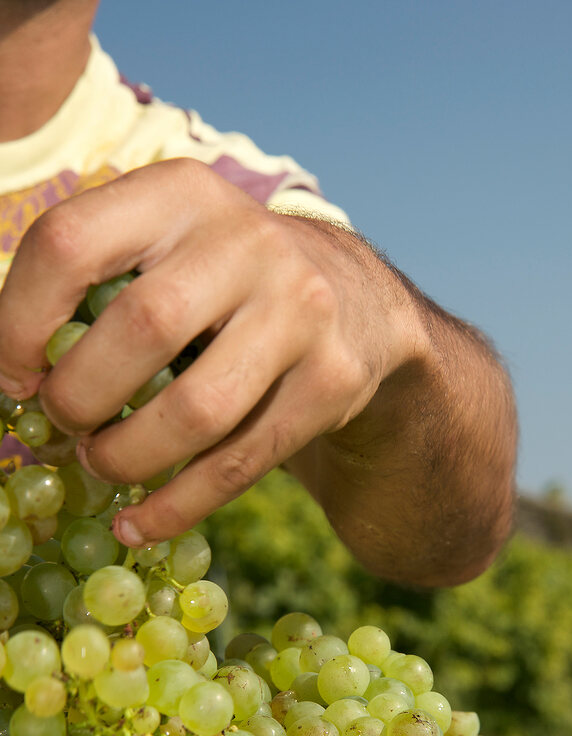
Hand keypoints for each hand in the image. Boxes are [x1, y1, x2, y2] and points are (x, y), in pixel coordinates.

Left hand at [0, 158, 417, 546]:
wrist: (356, 303)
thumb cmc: (225, 281)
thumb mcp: (166, 244)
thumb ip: (95, 282)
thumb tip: (8, 370)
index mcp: (179, 193)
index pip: (71, 242)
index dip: (20, 319)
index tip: (13, 373)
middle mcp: (248, 242)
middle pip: (140, 329)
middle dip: (80, 397)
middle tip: (64, 423)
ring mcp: (301, 313)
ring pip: (197, 411)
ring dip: (127, 458)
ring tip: (102, 465)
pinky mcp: (332, 382)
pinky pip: (240, 463)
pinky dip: (175, 507)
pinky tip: (137, 525)